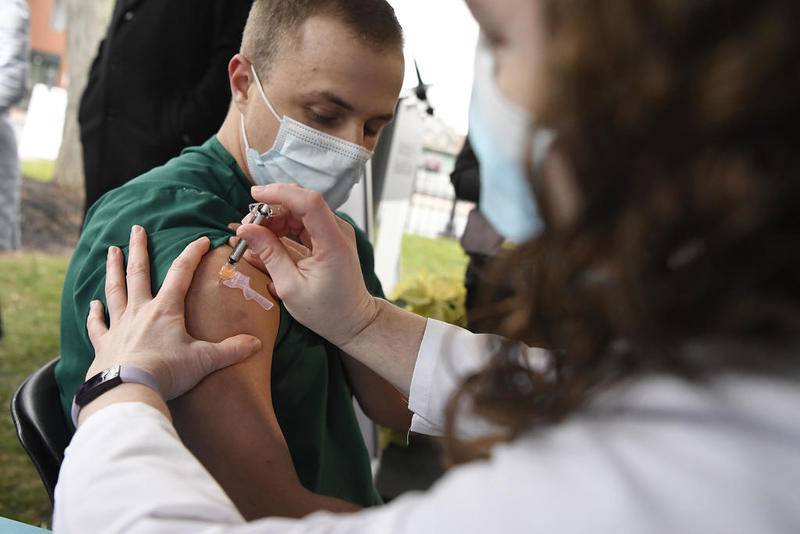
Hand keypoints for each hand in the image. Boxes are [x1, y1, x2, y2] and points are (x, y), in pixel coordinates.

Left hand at [85, 225, 261, 399]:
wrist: (128, 390)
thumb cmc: (167, 371)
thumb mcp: (204, 360)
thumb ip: (230, 350)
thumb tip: (256, 343)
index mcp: (165, 309)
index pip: (181, 273)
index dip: (192, 254)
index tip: (201, 240)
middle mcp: (140, 311)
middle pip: (138, 273)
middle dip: (139, 249)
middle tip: (136, 229)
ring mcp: (119, 326)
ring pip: (115, 290)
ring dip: (113, 269)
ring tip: (111, 251)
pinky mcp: (104, 344)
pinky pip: (98, 324)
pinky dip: (94, 313)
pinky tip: (92, 304)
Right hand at [235, 184, 377, 347]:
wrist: (352, 319)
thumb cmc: (325, 310)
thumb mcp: (290, 287)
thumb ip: (269, 254)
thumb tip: (245, 229)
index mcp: (333, 243)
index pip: (309, 203)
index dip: (281, 193)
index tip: (253, 196)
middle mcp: (338, 231)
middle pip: (301, 203)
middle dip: (270, 208)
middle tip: (247, 227)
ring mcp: (335, 231)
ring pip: (299, 210)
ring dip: (274, 218)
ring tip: (253, 237)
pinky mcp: (328, 235)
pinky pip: (302, 220)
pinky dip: (282, 226)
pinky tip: (266, 239)